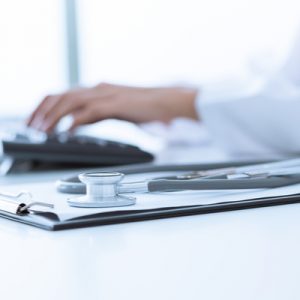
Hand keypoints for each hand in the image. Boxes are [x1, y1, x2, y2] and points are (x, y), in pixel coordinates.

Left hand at [27, 83, 198, 131]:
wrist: (171, 103)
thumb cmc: (148, 108)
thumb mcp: (117, 109)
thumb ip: (98, 113)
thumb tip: (80, 121)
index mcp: (100, 90)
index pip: (66, 94)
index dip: (49, 106)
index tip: (39, 119)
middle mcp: (100, 89)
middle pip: (62, 95)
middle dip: (44, 110)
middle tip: (33, 126)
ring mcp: (108, 95)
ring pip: (71, 102)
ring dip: (54, 116)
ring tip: (43, 131)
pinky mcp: (117, 105)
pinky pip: (90, 112)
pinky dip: (75, 122)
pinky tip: (67, 132)